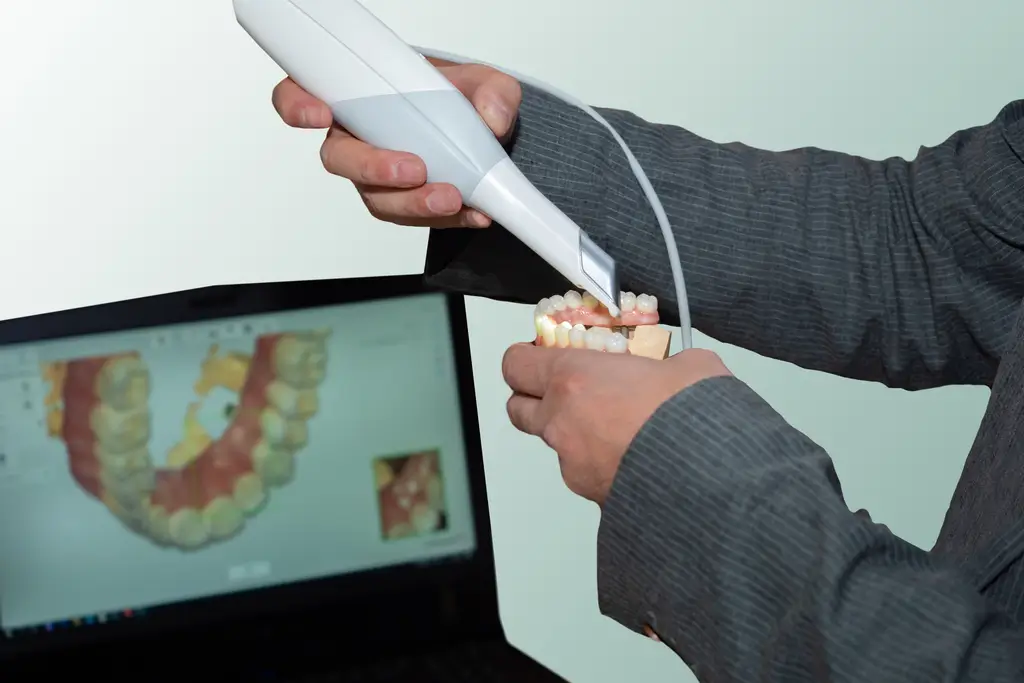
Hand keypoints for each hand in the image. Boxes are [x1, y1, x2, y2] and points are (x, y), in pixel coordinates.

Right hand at [271, 61, 521, 227]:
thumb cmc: (461, 99)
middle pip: (339, 159)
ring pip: (376, 197)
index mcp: (356, 93)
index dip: (299, 106)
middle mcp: (357, 137)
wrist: (484, 137)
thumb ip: (492, 92)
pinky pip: (411, 217)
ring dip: (413, 202)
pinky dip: (444, 218)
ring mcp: (376, 174)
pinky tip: (471, 211)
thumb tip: (491, 117)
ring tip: (451, 198)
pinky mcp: (402, 202)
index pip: (303, 94)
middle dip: (374, 168)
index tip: (320, 114)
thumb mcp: (485, 82)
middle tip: (413, 170)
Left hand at [501, 344, 731, 505]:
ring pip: (554, 444)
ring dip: (573, 432)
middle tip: (569, 389)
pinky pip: (585, 473)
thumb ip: (665, 362)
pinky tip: (636, 458)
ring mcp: (573, 464)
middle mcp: (561, 422)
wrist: (710, 478)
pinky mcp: (592, 495)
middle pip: (518, 408)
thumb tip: (676, 367)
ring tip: (616, 427)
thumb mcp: (688, 365)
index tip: (543, 352)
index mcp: (572, 379)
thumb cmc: (691, 416)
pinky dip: (601, 463)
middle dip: (536, 397)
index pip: (516, 363)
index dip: (526, 356)